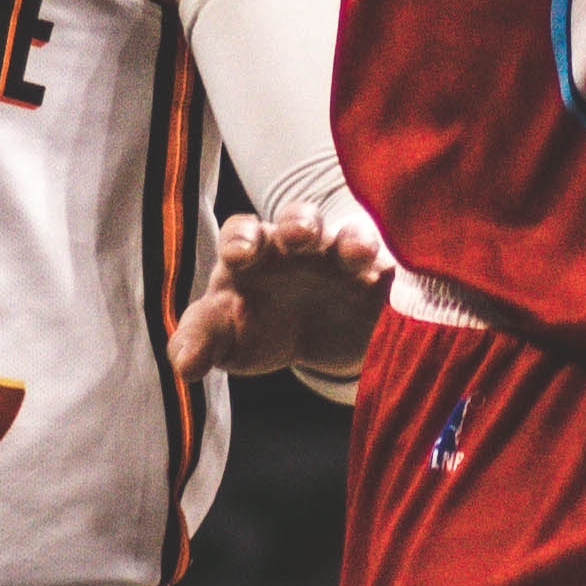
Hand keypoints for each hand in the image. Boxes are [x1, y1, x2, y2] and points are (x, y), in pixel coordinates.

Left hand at [169, 207, 390, 387]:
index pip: (243, 235)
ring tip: (356, 253)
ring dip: (353, 241)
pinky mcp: (384, 278)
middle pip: (298, 220)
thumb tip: (182, 365)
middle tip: (300, 236)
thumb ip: (200, 341)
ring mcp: (344, 258)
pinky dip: (400, 270)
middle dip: (299, 223)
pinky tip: (402, 278)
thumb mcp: (227, 333)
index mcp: (253, 252)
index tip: (241, 254)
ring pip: (350, 237)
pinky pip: (396, 268)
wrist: (317, 333)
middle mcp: (300, 246)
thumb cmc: (258, 323)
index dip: (242, 239)